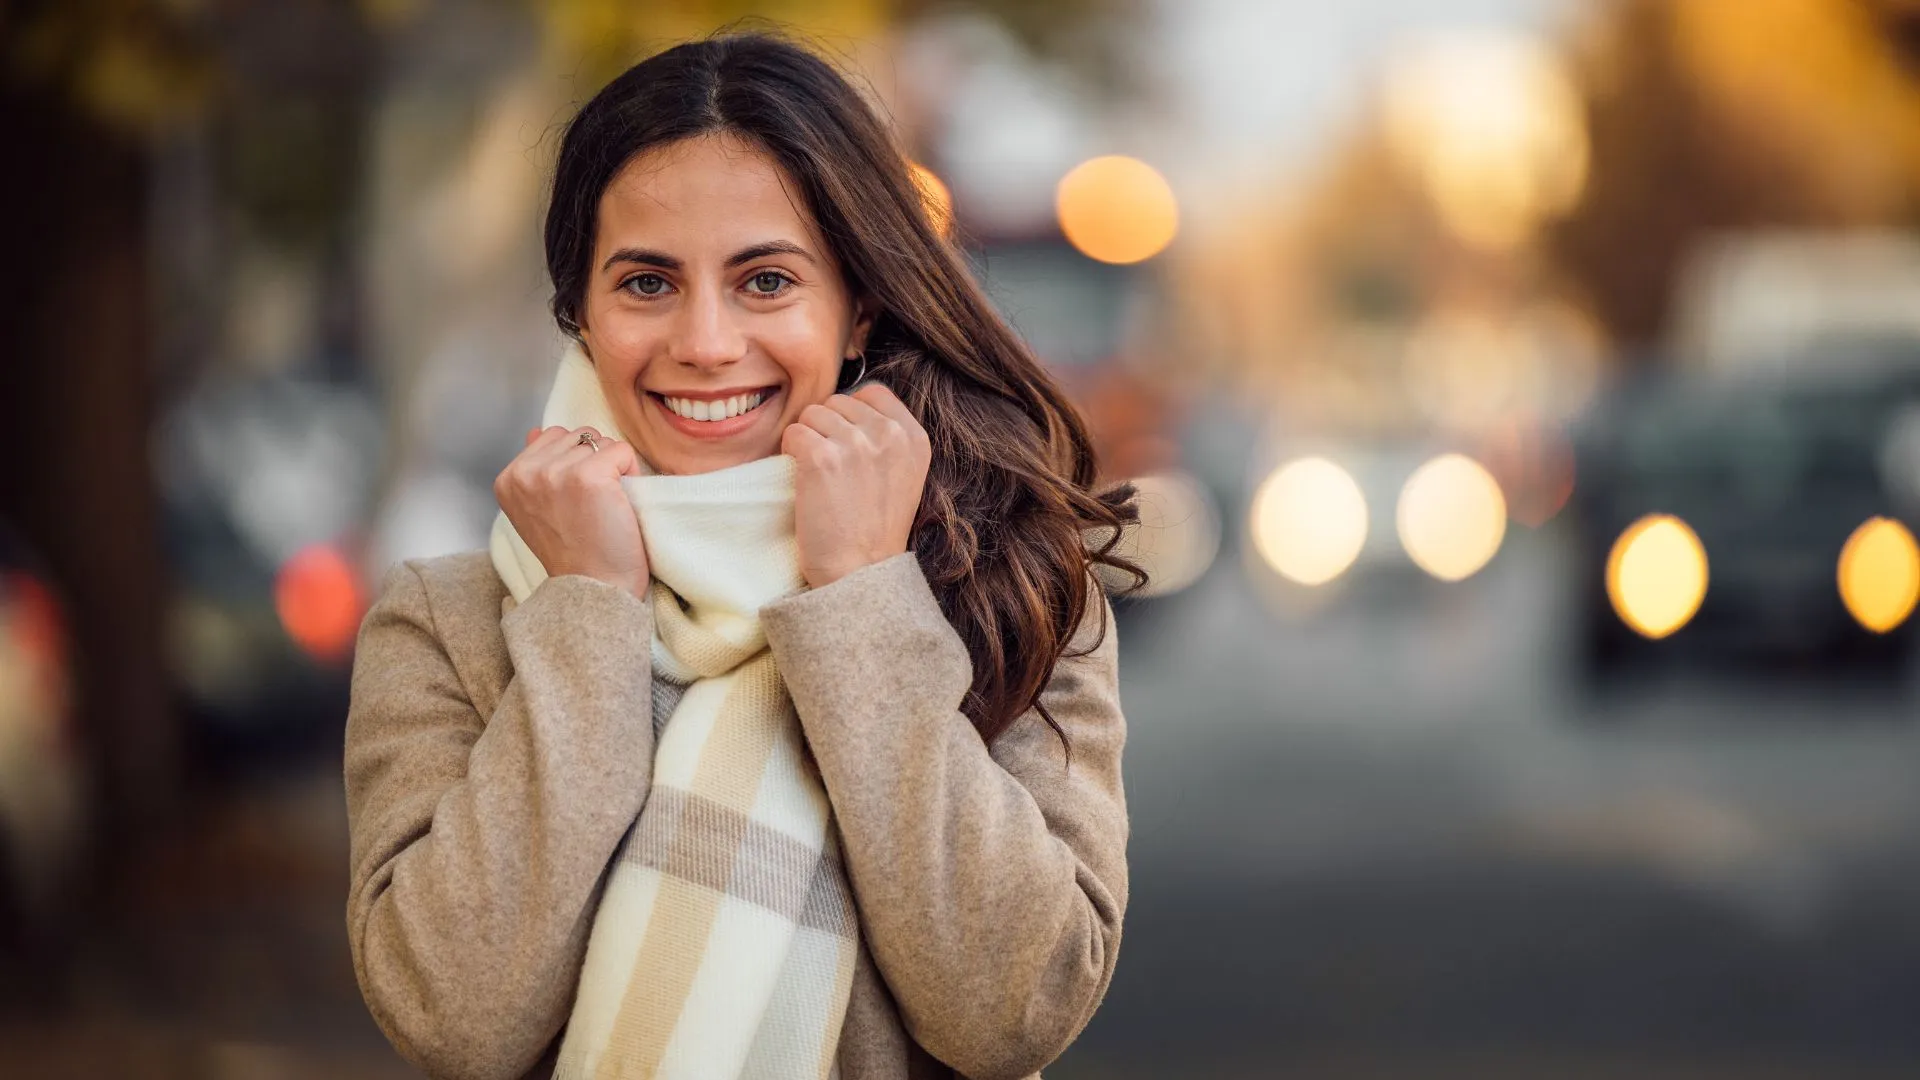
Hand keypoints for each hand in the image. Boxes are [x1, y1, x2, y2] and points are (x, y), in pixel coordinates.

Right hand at [494, 426, 649, 598]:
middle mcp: (526, 473)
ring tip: (605, 504)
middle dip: (593, 461)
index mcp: (508, 479)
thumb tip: (536, 431)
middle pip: (576, 435)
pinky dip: (631, 473)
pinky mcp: (588, 475)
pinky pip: (622, 451)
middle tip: (593, 504)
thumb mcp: (537, 509)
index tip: (575, 501)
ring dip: (612, 467)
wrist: (595, 587)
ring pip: (599, 441)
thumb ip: (535, 468)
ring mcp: (554, 472)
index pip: (551, 436)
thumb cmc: (575, 553)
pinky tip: (620, 503)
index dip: (574, 463)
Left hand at [780, 383, 930, 588]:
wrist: (859, 573)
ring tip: (820, 478)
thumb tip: (848, 406)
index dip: (852, 414)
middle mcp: (889, 434)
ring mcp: (856, 444)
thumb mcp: (904, 476)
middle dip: (828, 429)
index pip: (874, 392)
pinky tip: (805, 481)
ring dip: (808, 441)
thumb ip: (887, 437)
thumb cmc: (875, 530)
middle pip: (839, 401)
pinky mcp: (821, 457)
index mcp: (914, 437)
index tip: (849, 446)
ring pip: (812, 414)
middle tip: (833, 470)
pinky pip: (792, 433)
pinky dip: (790, 454)